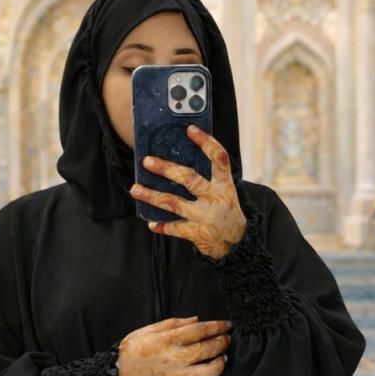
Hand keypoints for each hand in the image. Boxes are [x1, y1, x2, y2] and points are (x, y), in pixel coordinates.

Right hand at [116, 315, 231, 375]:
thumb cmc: (131, 351)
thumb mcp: (147, 330)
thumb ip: (173, 323)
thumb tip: (196, 320)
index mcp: (168, 340)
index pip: (200, 330)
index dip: (217, 326)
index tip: (226, 325)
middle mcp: (175, 358)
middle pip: (208, 349)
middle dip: (223, 342)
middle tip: (227, 338)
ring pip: (210, 371)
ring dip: (221, 362)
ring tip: (223, 356)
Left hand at [129, 125, 246, 259]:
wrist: (239, 245)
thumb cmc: (228, 214)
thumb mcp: (226, 194)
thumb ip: (209, 180)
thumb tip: (180, 162)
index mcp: (225, 186)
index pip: (219, 159)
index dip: (206, 143)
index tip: (191, 130)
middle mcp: (215, 198)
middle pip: (189, 179)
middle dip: (166, 169)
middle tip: (147, 161)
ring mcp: (205, 217)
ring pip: (174, 203)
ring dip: (152, 196)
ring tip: (135, 189)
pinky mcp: (198, 234)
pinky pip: (175, 228)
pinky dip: (162, 226)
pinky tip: (151, 223)